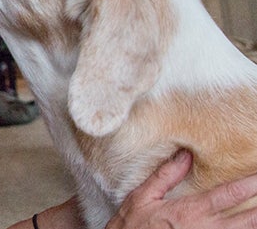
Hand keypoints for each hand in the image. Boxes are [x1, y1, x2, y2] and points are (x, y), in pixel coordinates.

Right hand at [107, 149, 256, 228]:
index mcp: (189, 211)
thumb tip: (185, 155)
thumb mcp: (143, 196)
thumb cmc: (131, 226)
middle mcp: (204, 228)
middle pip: (246, 219)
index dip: (249, 184)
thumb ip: (166, 176)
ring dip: (255, 221)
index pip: (228, 194)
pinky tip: (248, 226)